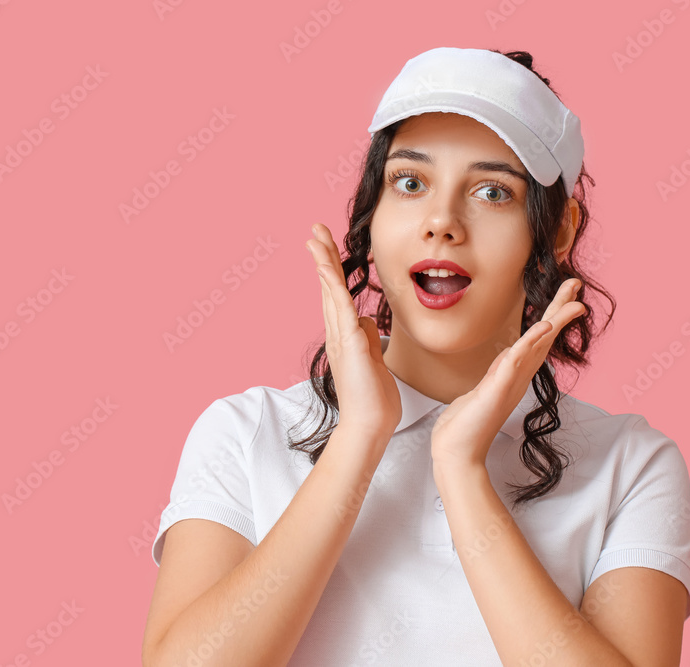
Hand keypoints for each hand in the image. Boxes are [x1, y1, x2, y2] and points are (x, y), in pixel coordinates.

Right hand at [305, 223, 401, 441]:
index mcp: (345, 336)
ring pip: (330, 291)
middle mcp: (338, 333)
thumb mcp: (375, 360)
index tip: (325, 247)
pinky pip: (339, 307)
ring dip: (323, 262)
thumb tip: (366, 321)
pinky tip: (325, 266)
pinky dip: (331, 285)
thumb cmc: (374, 400)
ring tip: (315, 236)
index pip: (337, 295)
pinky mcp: (349, 343)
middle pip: (328, 286)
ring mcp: (341, 337)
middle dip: (322, 256)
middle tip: (314, 230)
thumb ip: (368, 339)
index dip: (331, 270)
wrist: (369, 426)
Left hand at [430, 278, 585, 469]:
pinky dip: (530, 343)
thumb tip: (510, 354)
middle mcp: (519, 376)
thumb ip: (500, 370)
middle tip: (577, 285)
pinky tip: (542, 328)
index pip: (540, 338)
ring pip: (538, 345)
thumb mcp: (486, 387)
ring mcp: (511, 382)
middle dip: (561, 309)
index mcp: (516, 373)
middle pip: (546, 336)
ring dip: (555, 322)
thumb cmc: (468, 422)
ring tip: (573, 303)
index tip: (567, 293)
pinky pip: (516, 361)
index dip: (554, 314)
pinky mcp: (498, 389)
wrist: (457, 451)